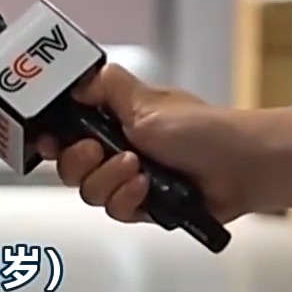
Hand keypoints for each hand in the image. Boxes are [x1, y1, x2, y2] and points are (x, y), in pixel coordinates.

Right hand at [35, 64, 263, 227]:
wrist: (241, 167)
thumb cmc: (202, 129)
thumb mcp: (146, 101)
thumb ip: (105, 87)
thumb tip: (74, 80)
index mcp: (114, 119)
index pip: (67, 130)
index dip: (53, 138)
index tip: (50, 140)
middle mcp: (117, 148)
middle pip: (70, 166)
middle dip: (79, 161)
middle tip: (97, 150)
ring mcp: (129, 179)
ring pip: (90, 191)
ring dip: (109, 180)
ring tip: (136, 168)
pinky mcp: (142, 206)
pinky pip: (115, 210)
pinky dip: (127, 199)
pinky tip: (146, 188)